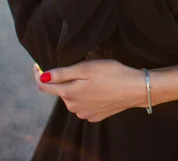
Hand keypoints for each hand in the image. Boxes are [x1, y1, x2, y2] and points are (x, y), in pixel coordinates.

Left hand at [33, 59, 147, 121]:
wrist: (135, 89)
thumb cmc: (112, 74)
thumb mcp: (86, 68)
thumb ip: (63, 73)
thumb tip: (43, 76)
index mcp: (69, 94)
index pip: (44, 87)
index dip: (38, 74)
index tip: (37, 65)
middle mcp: (74, 107)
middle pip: (61, 91)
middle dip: (66, 79)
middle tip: (83, 66)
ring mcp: (85, 114)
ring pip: (73, 98)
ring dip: (78, 88)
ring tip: (95, 77)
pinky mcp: (96, 116)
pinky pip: (84, 105)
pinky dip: (88, 96)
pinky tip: (101, 88)